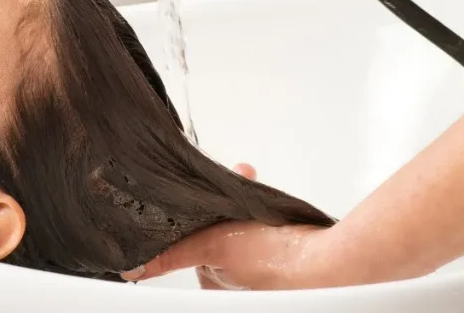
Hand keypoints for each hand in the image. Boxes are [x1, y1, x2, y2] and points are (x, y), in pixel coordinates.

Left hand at [121, 163, 344, 290]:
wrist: (329, 259)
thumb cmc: (275, 261)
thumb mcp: (210, 249)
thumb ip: (173, 255)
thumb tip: (135, 270)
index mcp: (218, 286)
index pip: (195, 245)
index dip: (198, 217)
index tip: (201, 195)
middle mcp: (240, 281)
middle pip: (219, 230)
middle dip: (222, 202)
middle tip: (234, 178)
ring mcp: (265, 266)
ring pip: (241, 223)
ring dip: (242, 198)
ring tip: (248, 178)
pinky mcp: (288, 252)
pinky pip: (264, 223)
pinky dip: (262, 205)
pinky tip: (264, 193)